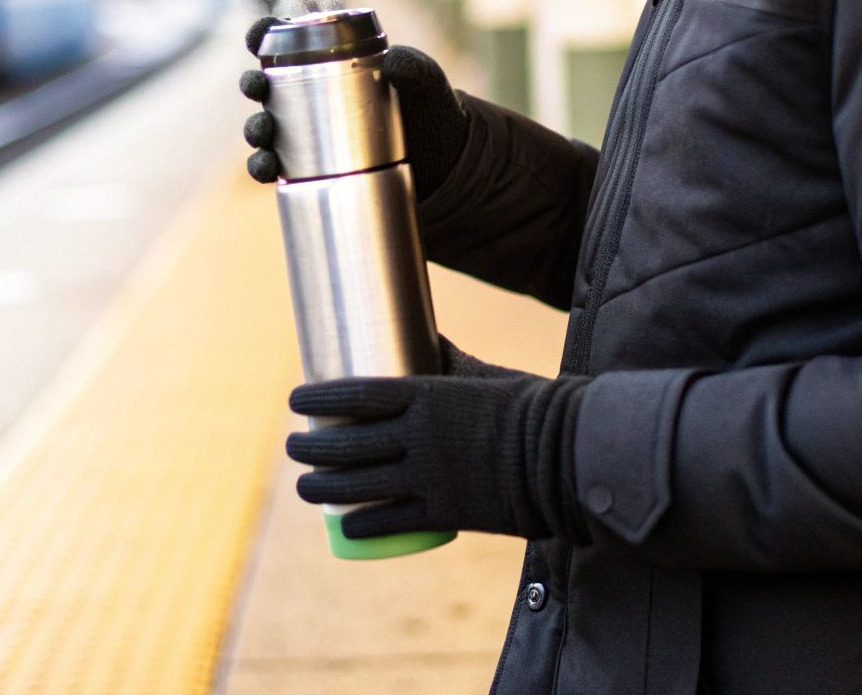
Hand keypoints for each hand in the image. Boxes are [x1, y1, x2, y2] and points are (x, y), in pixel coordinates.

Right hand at [239, 15, 471, 198]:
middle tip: (257, 88)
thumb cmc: (431, 110)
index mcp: (331, 63)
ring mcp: (310, 135)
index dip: (263, 34)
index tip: (256, 37)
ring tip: (263, 134)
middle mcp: (312, 97)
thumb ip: (414, 67)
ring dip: (254, 129)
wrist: (444, 165)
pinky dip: (264, 168)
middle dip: (252, 84)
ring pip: (266, 128)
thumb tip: (391, 63)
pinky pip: (278, 168)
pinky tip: (267, 169)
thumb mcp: (428, 83)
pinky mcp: (312, 170)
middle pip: (267, 85)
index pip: (287, 41)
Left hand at [286, 337, 589, 540]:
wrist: (568, 453)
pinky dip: (363, 523)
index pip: (356, 395)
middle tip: (293, 445)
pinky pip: (393, 520)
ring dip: (322, 488)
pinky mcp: (447, 511)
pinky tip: (345, 525)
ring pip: (360, 485)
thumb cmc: (528, 406)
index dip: (319, 398)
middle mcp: (421, 436)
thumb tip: (424, 336)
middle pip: (349, 443)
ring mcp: (431, 476)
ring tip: (303, 487)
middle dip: (311, 446)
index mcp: (428, 395)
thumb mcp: (483, 374)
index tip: (295, 399)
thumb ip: (448, 362)